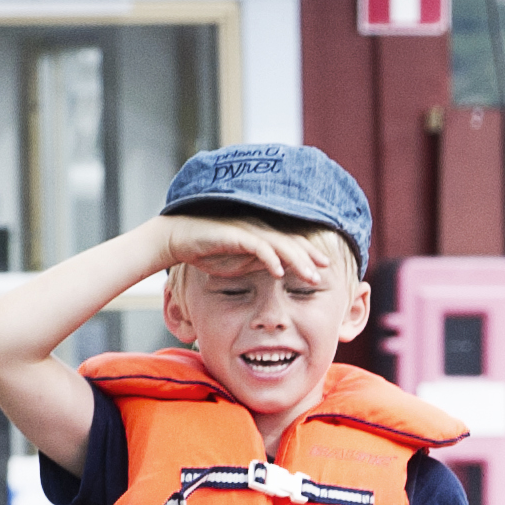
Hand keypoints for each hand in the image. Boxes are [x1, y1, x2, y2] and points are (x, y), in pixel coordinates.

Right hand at [158, 211, 333, 292]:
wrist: (178, 239)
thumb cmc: (209, 250)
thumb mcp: (240, 262)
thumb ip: (260, 263)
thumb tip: (281, 271)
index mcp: (262, 234)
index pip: (293, 243)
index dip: (310, 254)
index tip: (325, 269)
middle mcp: (259, 228)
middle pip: (292, 241)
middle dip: (311, 257)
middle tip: (326, 273)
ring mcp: (247, 229)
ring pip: (280, 244)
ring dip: (297, 260)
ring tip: (311, 276)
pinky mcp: (234, 234)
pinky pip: (258, 246)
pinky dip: (270, 259)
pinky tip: (280, 272)